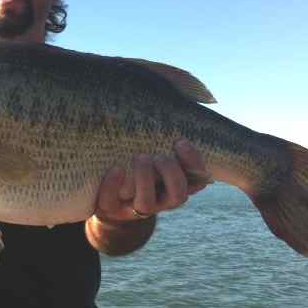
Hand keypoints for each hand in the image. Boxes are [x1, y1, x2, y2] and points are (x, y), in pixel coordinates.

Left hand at [95, 138, 211, 222]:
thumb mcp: (154, 147)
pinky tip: (116, 168)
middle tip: (158, 155)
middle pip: (178, 195)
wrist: (109, 190)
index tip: (180, 142)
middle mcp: (160, 200)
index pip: (197, 180)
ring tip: (139, 157)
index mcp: (175, 185)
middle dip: (170, 172)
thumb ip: (166, 133)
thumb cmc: (137, 160)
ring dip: (144, 179)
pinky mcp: (111, 208)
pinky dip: (113, 184)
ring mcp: (135, 207)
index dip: (193, 163)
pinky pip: (111, 203)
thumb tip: (186, 100)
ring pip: (147, 204)